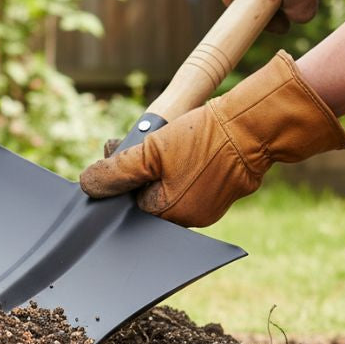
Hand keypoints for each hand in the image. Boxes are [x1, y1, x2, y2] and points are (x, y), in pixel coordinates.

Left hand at [80, 52, 344, 227]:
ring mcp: (206, 205)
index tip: (113, 152)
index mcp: (169, 215)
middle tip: (125, 142)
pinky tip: (177, 140)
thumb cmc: (205, 140)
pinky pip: (188, 178)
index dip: (117, 178)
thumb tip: (88, 185)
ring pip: (165, 184)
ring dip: (153, 162)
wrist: (255, 126)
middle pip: (145, 195)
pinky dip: (177, 162)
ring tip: (154, 137)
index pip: (128, 203)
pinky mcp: (220, 189)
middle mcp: (188, 217)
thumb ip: (117, 171)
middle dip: (133, 169)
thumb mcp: (151, 152)